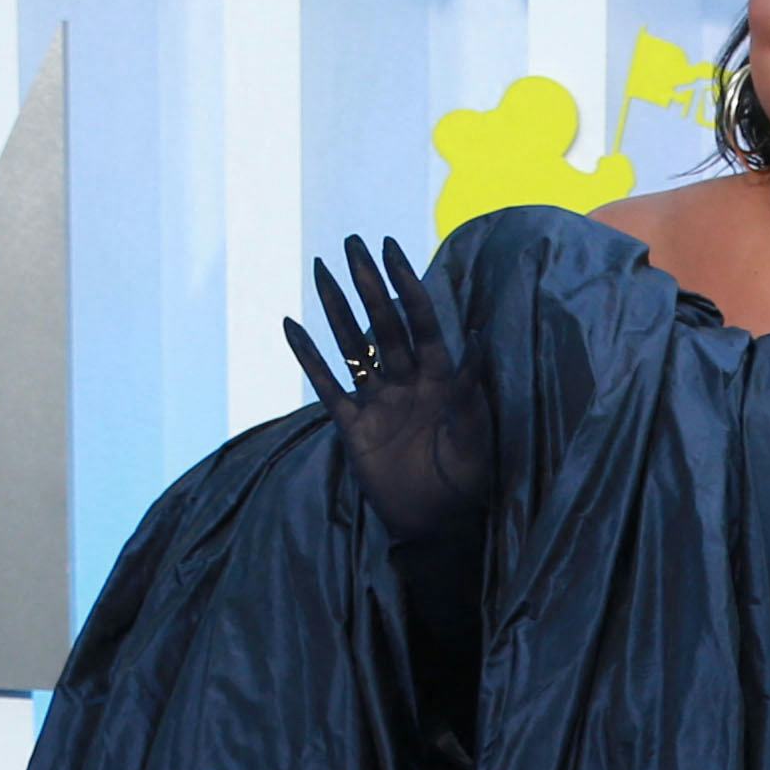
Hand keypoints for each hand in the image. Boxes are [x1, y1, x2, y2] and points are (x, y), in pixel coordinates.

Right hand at [283, 234, 493, 546]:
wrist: (438, 526)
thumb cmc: (468, 481)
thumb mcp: (476, 435)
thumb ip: (472, 389)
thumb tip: (478, 336)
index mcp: (439, 378)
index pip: (420, 321)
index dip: (406, 284)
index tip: (392, 249)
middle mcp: (406, 381)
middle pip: (383, 324)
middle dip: (368, 284)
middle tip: (352, 243)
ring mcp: (377, 401)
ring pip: (352, 345)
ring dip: (337, 308)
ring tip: (321, 269)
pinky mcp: (353, 427)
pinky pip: (327, 386)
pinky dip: (309, 358)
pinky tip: (291, 326)